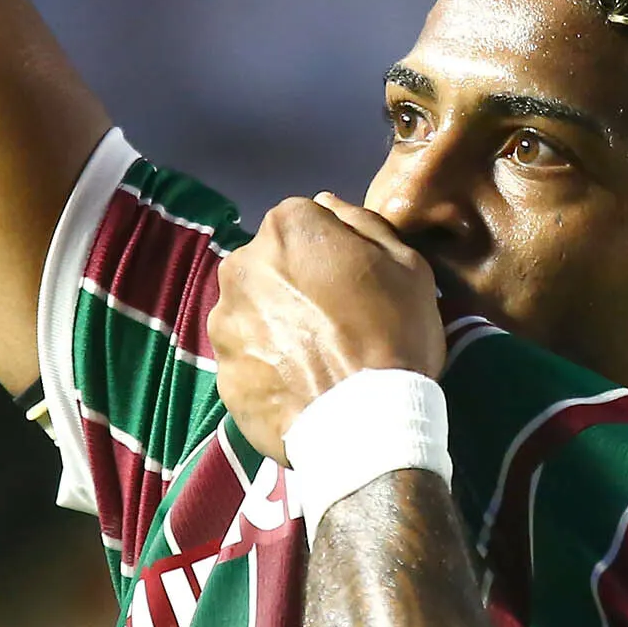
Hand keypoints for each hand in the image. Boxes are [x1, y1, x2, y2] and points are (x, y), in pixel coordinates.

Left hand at [211, 195, 448, 461]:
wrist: (365, 424)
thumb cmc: (394, 335)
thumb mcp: (406, 266)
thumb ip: (363, 222)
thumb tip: (327, 203)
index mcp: (288, 228)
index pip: (305, 223)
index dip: (332, 253)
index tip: (352, 283)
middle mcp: (243, 264)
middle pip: (271, 264)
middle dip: (295, 284)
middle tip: (334, 322)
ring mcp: (225, 319)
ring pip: (254, 310)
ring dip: (277, 325)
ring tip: (315, 360)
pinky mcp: (221, 369)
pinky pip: (247, 357)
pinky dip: (267, 366)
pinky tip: (299, 386)